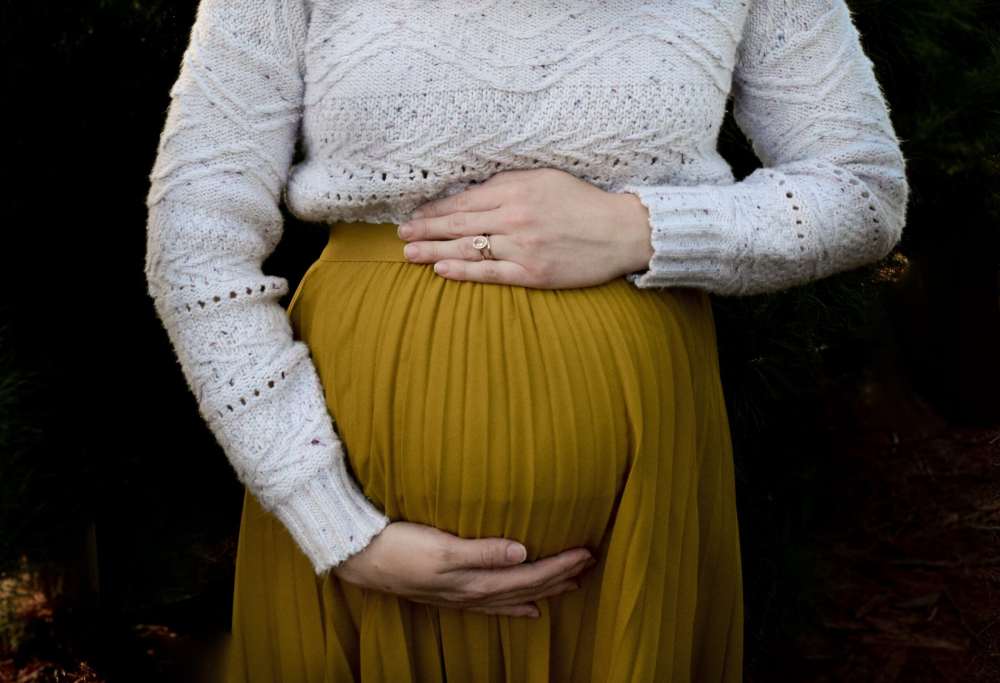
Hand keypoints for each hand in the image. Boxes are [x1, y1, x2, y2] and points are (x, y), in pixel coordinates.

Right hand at [332, 521, 596, 617]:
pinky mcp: (451, 592)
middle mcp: (473, 593)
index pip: (528, 576)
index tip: (586, 553)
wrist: (361, 559)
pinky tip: (528, 610)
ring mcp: (462, 596)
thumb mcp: (442, 546)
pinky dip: (515, 606)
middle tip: (589, 563)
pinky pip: (494, 604)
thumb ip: (483, 551)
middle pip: (527, 588)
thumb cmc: (399, 548)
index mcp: (475, 581)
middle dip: (560, 577)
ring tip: (571, 584)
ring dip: (544, 590)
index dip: (559, 566)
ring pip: (514, 597)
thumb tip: (523, 552)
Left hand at [396, 168, 653, 288]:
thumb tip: (472, 191)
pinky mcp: (532, 272)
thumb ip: (509, 182)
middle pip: (459, 224)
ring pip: (468, 248)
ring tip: (409, 255)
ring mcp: (522, 247)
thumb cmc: (583, 202)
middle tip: (401, 236)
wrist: (621, 231)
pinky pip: (489, 273)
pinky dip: (463, 271)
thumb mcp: (545, 178)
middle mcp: (514, 217)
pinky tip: (441, 269)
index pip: (464, 201)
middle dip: (425, 230)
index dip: (435, 210)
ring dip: (434, 251)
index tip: (414, 216)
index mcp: (516, 190)